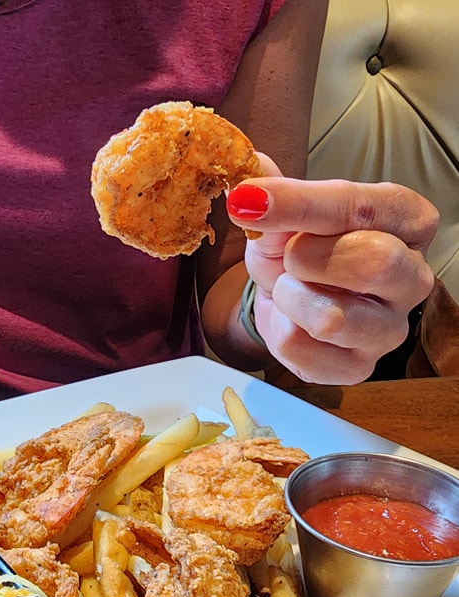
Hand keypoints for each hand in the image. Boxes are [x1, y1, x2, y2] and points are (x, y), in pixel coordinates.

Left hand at [225, 155, 437, 383]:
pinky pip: (305, 350)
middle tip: (286, 255)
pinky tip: (290, 320)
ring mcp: (390, 329)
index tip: (250, 198)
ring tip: (288, 289)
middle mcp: (412, 276)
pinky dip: (280, 332)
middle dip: (307, 256)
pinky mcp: (358, 367)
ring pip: (334, 318)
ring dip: (290, 298)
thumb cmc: (299, 249)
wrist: (286, 301)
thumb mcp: (285, 213)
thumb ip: (271, 188)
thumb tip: (248, 165)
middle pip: (374, 263)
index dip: (302, 204)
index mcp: (407, 221)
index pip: (365, 207)